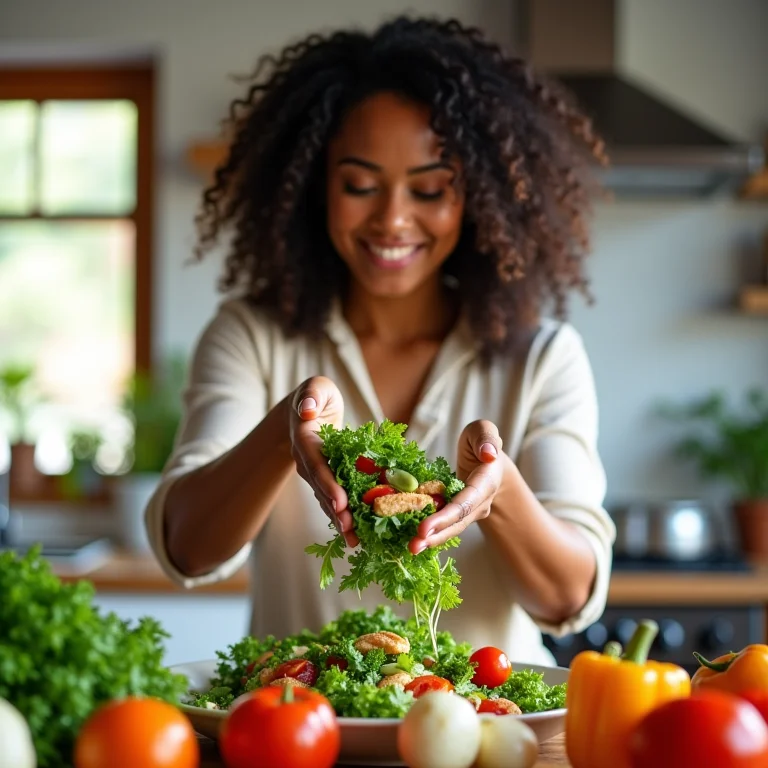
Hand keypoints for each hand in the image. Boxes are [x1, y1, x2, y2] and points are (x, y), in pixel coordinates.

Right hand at [289, 376, 358, 546]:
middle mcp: (307, 461)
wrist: (306, 409)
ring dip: (340, 520)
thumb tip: (308, 411)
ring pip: (327, 499)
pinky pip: (335, 498)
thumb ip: (311, 396)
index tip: (340, 502)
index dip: (327, 483)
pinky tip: (360, 534)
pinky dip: (346, 515)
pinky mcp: (326, 478)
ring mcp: (315, 472)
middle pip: (321, 488)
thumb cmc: (315, 395)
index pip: (316, 464)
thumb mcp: (315, 387)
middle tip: (350, 530)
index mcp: (305, 440)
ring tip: (355, 541)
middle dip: (335, 510)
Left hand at [409, 420, 503, 554]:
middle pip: (458, 522)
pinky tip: (414, 542)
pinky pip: (446, 525)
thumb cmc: (480, 442)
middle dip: (436, 535)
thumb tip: (489, 454)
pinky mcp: (458, 515)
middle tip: (414, 545)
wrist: (488, 460)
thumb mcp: (482, 430)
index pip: (466, 502)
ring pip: (452, 528)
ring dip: (432, 540)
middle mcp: (480, 502)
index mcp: (486, 482)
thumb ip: (486, 437)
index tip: (425, 527)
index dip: (446, 516)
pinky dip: (431, 534)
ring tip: (412, 549)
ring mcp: (470, 511)